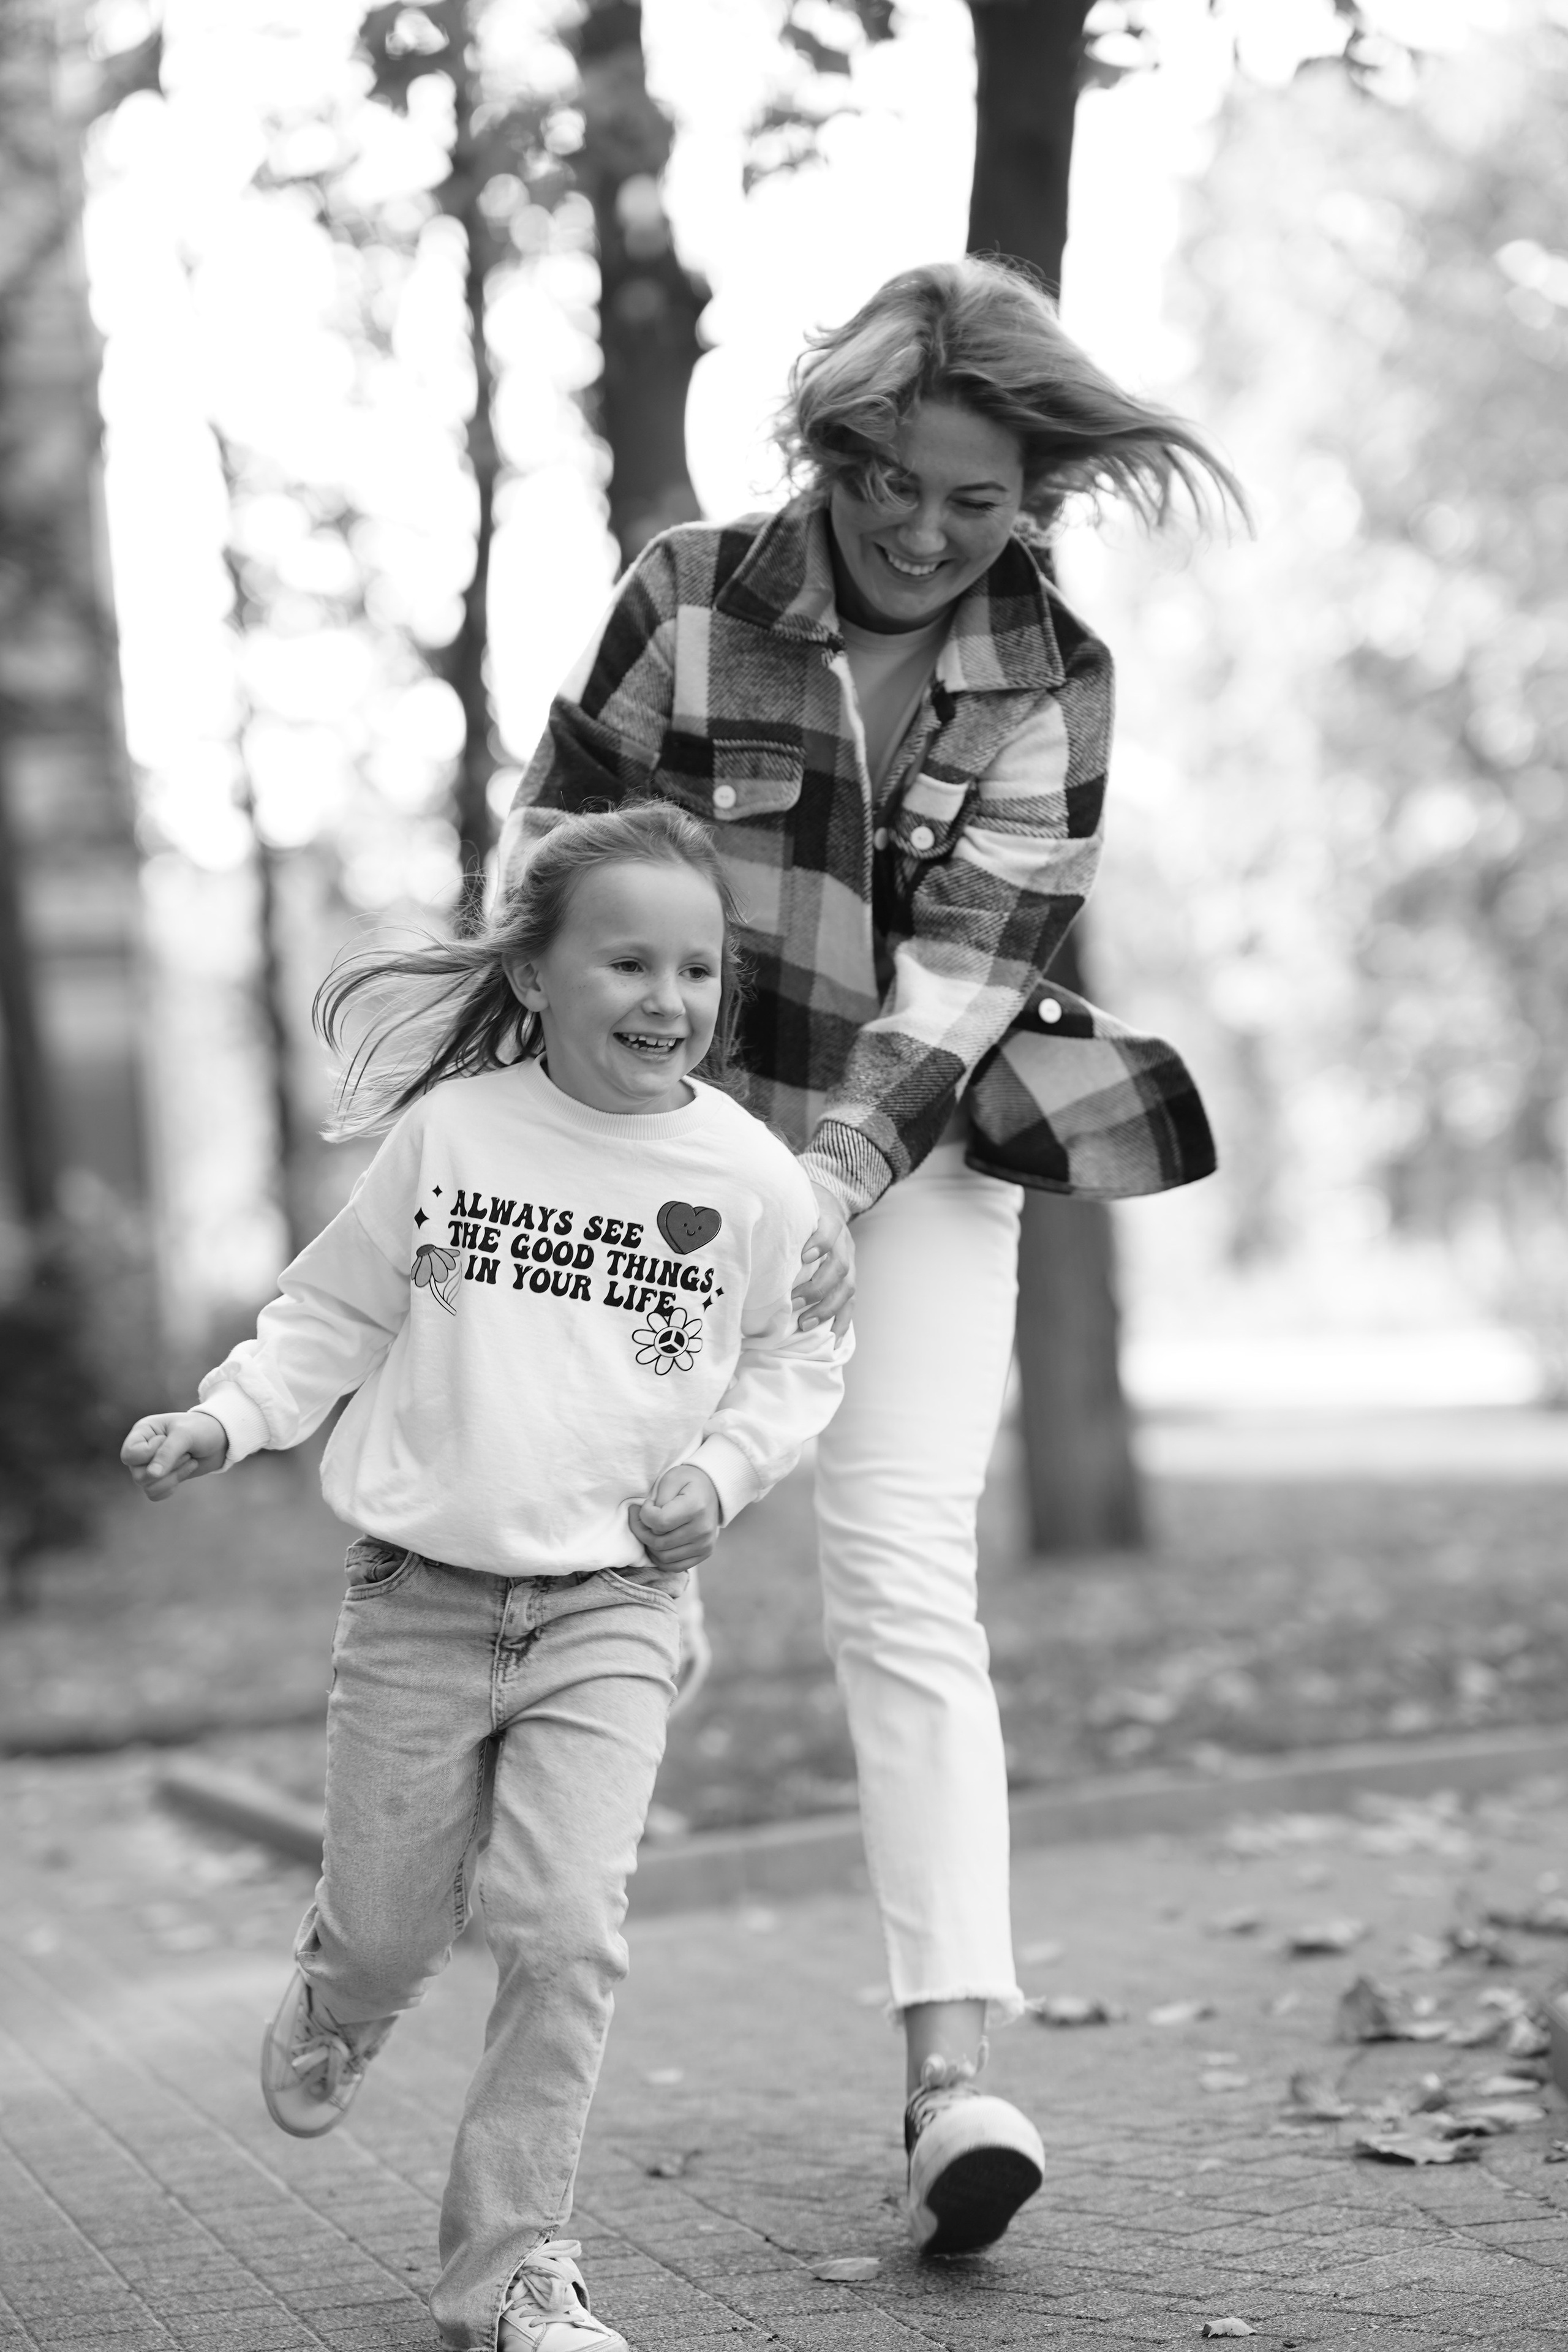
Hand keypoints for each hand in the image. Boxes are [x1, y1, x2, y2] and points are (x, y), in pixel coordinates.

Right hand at [121, 1409, 227, 1500]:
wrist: (220, 1439)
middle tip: (186, 1453)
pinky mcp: (161, 1478)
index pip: (129, 1455)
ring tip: (189, 1460)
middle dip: (168, 1467)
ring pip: (147, 1487)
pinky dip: (172, 1486)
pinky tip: (187, 1471)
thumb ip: (167, 1453)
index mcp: (142, 1432)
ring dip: (173, 1477)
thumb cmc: (201, 1429)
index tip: (168, 1440)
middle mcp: (142, 1450)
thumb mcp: (185, 1435)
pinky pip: (155, 1494)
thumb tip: (152, 1475)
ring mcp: (150, 1465)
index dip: (150, 1454)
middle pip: (138, 1475)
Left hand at [630, 1463, 720, 1569]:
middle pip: (658, 1542)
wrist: (712, 1489)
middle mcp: (702, 1529)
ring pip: (663, 1557)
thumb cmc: (688, 1482)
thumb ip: (658, 1498)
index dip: (644, 1514)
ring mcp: (705, 1544)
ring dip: (649, 1545)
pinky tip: (658, 1544)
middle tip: (641, 1518)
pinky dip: (661, 1559)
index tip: (648, 1504)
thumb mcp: (671, 1479)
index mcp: (695, 1507)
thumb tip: (646, 1520)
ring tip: (650, 1529)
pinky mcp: (704, 1553)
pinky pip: (674, 1567)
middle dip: (642, 1530)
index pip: (658, 1522)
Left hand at [792, 1183, 854, 1336]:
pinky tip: (832, 1338)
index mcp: (831, 1223)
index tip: (804, 1257)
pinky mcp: (850, 1279)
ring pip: (847, 1288)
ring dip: (826, 1309)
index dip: (821, 1244)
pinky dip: (841, 1322)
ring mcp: (850, 1263)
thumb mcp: (793, 1211)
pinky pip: (851, 1303)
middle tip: (793, 1303)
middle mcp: (844, 1244)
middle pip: (839, 1267)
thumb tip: (745, 1241)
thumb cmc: (801, 1216)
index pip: (830, 1231)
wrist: (828, 1210)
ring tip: (804, 1324)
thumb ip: (780, 1224)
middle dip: (816, 1288)